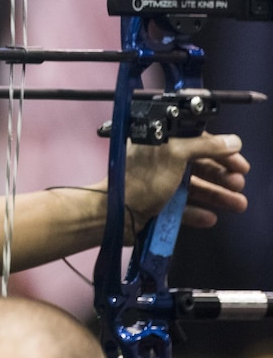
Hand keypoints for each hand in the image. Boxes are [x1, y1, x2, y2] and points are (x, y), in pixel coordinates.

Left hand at [122, 132, 247, 234]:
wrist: (118, 213)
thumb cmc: (143, 179)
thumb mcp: (175, 154)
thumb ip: (204, 146)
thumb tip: (232, 141)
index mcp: (158, 141)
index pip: (194, 140)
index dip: (219, 149)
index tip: (238, 160)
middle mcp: (158, 159)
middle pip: (196, 164)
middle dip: (221, 174)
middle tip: (239, 182)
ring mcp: (157, 182)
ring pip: (192, 186)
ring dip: (216, 194)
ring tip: (238, 203)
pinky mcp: (156, 204)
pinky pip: (181, 207)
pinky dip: (197, 212)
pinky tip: (211, 217)